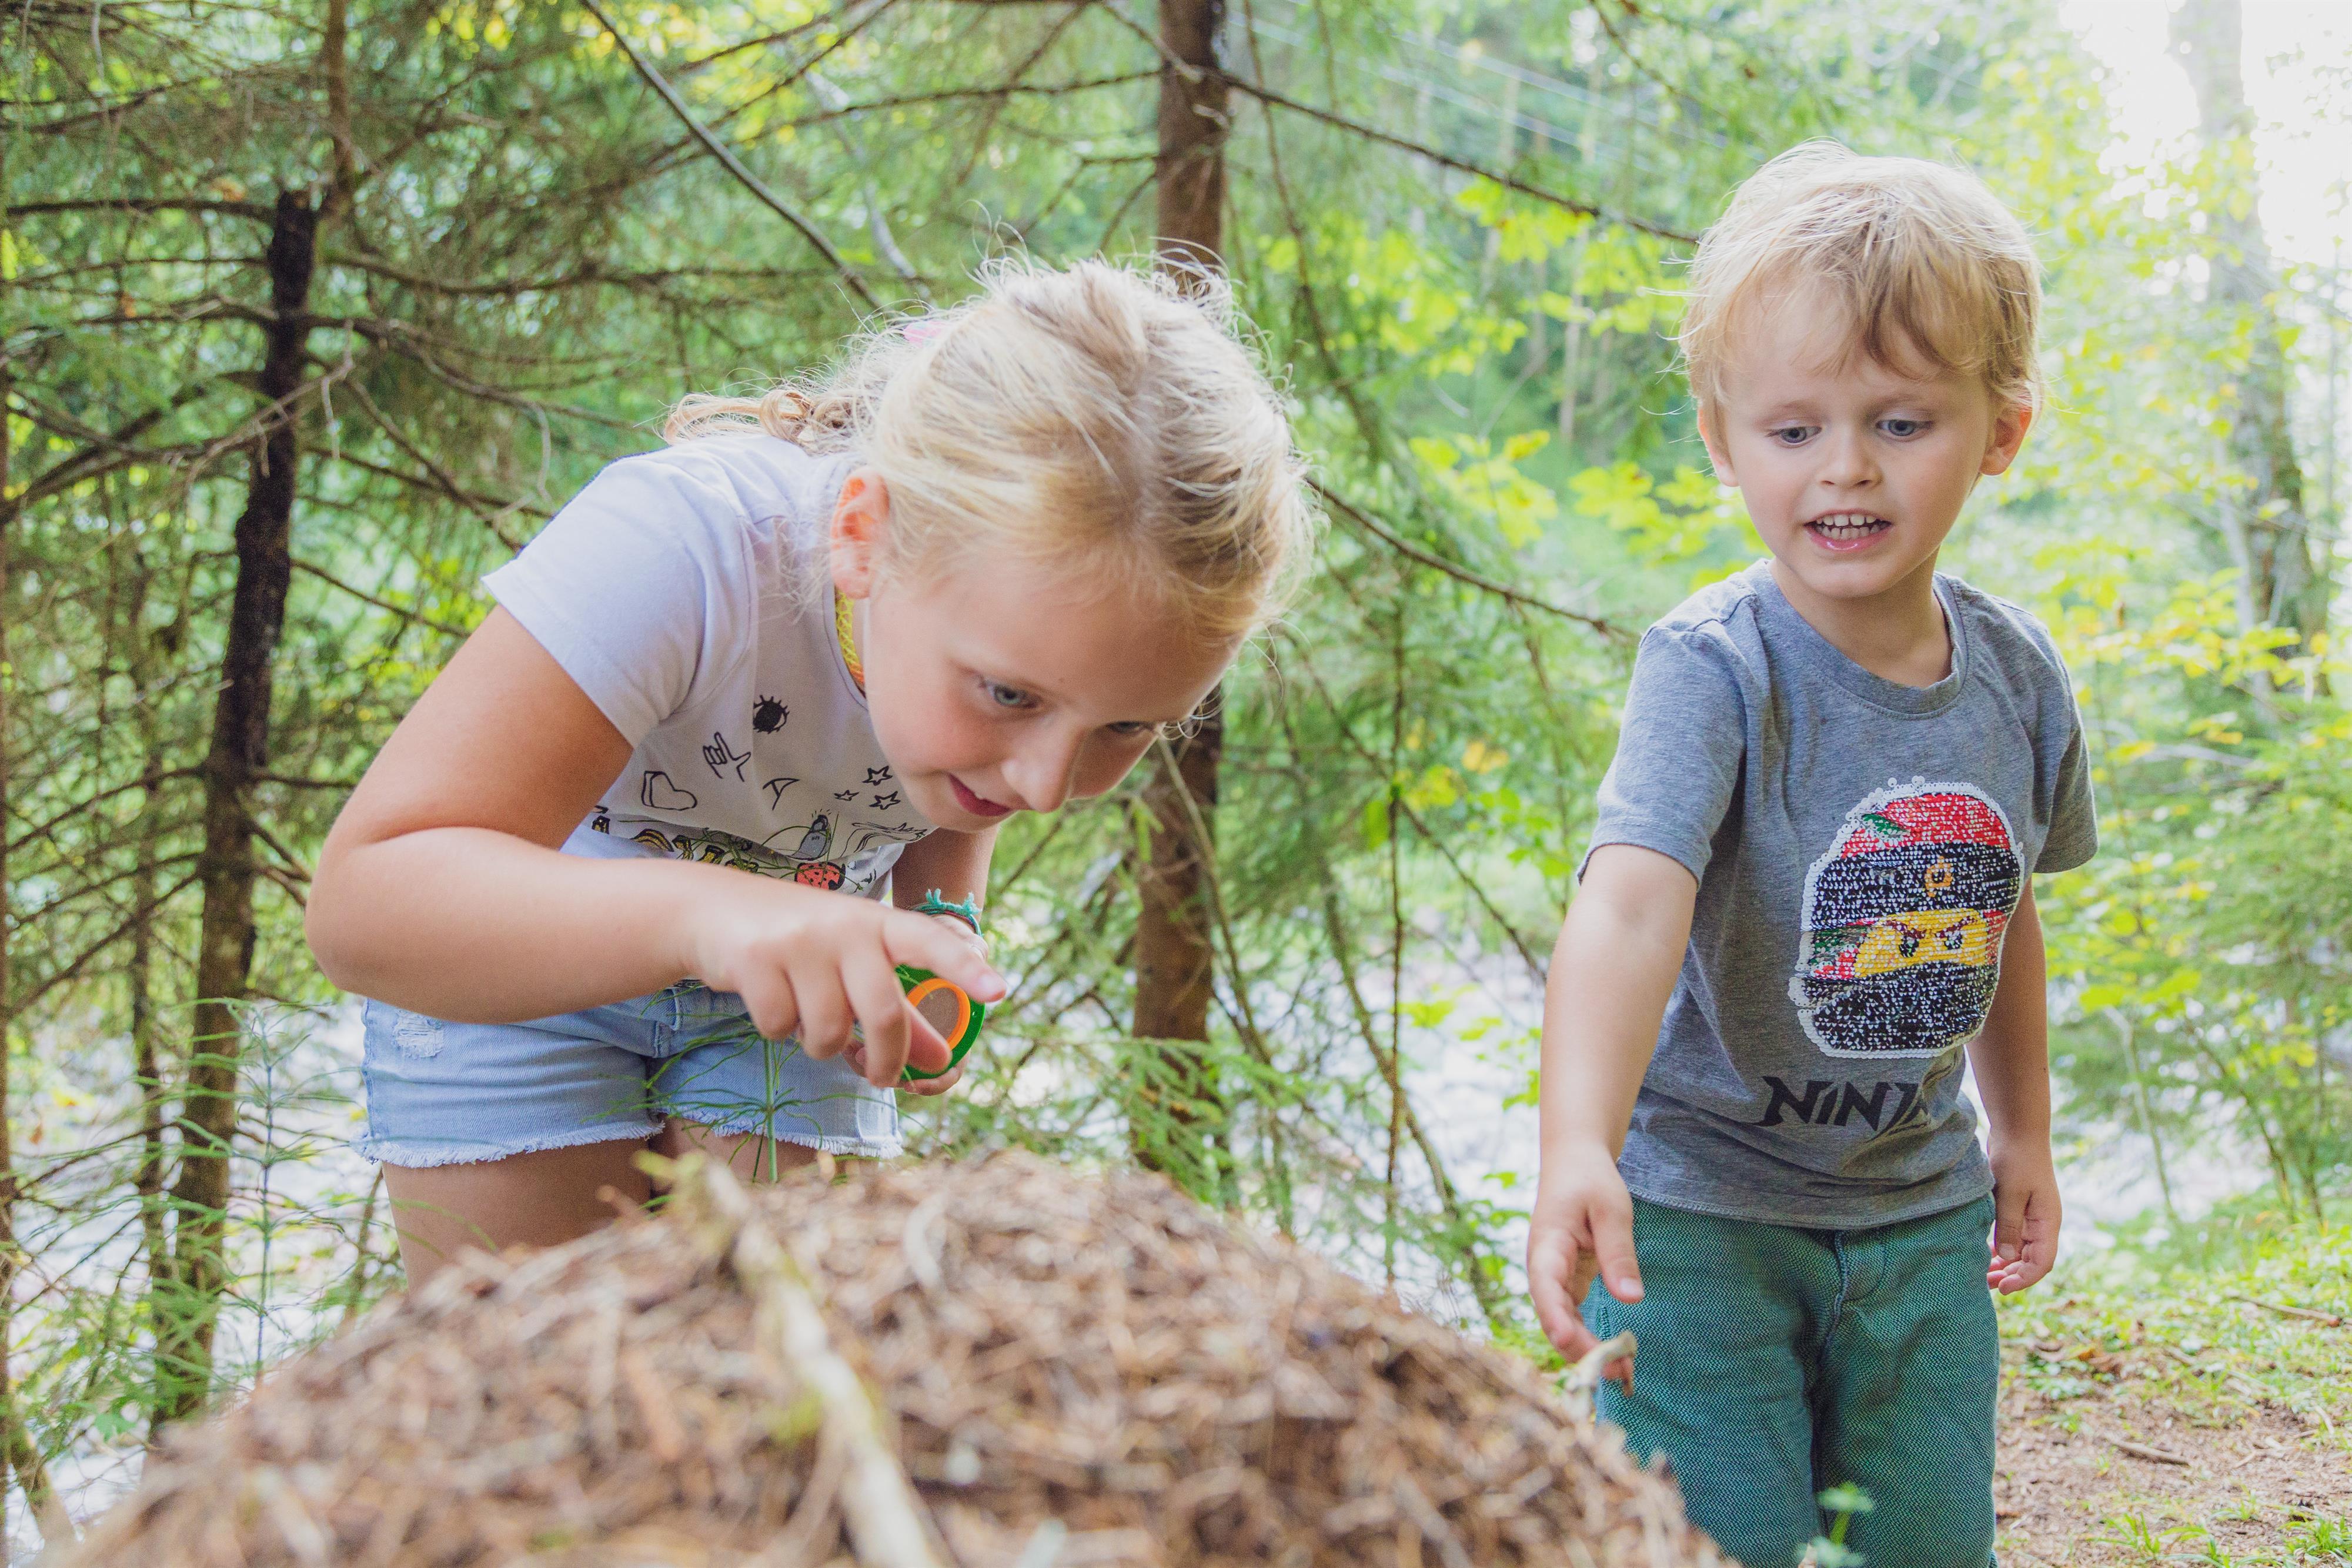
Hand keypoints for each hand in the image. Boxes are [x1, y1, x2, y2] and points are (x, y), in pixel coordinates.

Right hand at [679, 878, 1006, 1088]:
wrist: (714, 910)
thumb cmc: (801, 943)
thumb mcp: (854, 963)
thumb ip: (900, 1009)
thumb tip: (941, 1061)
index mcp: (877, 922)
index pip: (929, 941)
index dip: (964, 967)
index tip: (998, 991)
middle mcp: (844, 926)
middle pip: (882, 1013)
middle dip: (885, 1059)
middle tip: (880, 1077)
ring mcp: (799, 941)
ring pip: (828, 1032)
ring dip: (820, 1044)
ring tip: (808, 1018)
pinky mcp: (757, 960)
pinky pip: (781, 1028)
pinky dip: (779, 1032)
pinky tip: (771, 1002)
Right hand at [1526, 1140, 1642, 1383]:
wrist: (1573, 1163)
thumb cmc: (1590, 1180)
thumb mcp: (1612, 1210)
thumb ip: (1619, 1253)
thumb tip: (1631, 1299)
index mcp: (1548, 1243)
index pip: (1544, 1284)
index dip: (1554, 1314)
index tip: (1567, 1339)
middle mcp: (1543, 1266)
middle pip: (1551, 1315)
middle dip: (1579, 1347)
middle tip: (1618, 1370)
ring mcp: (1552, 1278)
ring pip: (1560, 1322)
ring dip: (1586, 1349)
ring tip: (1622, 1371)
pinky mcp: (1565, 1282)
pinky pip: (1571, 1317)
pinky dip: (1589, 1337)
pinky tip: (1615, 1353)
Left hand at [1986, 1140, 2060, 1293]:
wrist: (2017, 1130)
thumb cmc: (2016, 1159)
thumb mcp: (2010, 1193)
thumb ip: (2008, 1225)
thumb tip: (2007, 1258)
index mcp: (2047, 1222)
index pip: (2042, 1262)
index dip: (2024, 1279)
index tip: (2002, 1288)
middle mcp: (2041, 1223)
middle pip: (2031, 1260)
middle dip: (2012, 1276)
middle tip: (1986, 1285)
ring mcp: (2030, 1216)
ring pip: (2020, 1251)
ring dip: (2004, 1264)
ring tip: (1982, 1275)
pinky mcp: (2017, 1209)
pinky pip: (2011, 1237)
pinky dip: (2000, 1248)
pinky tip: (1983, 1254)